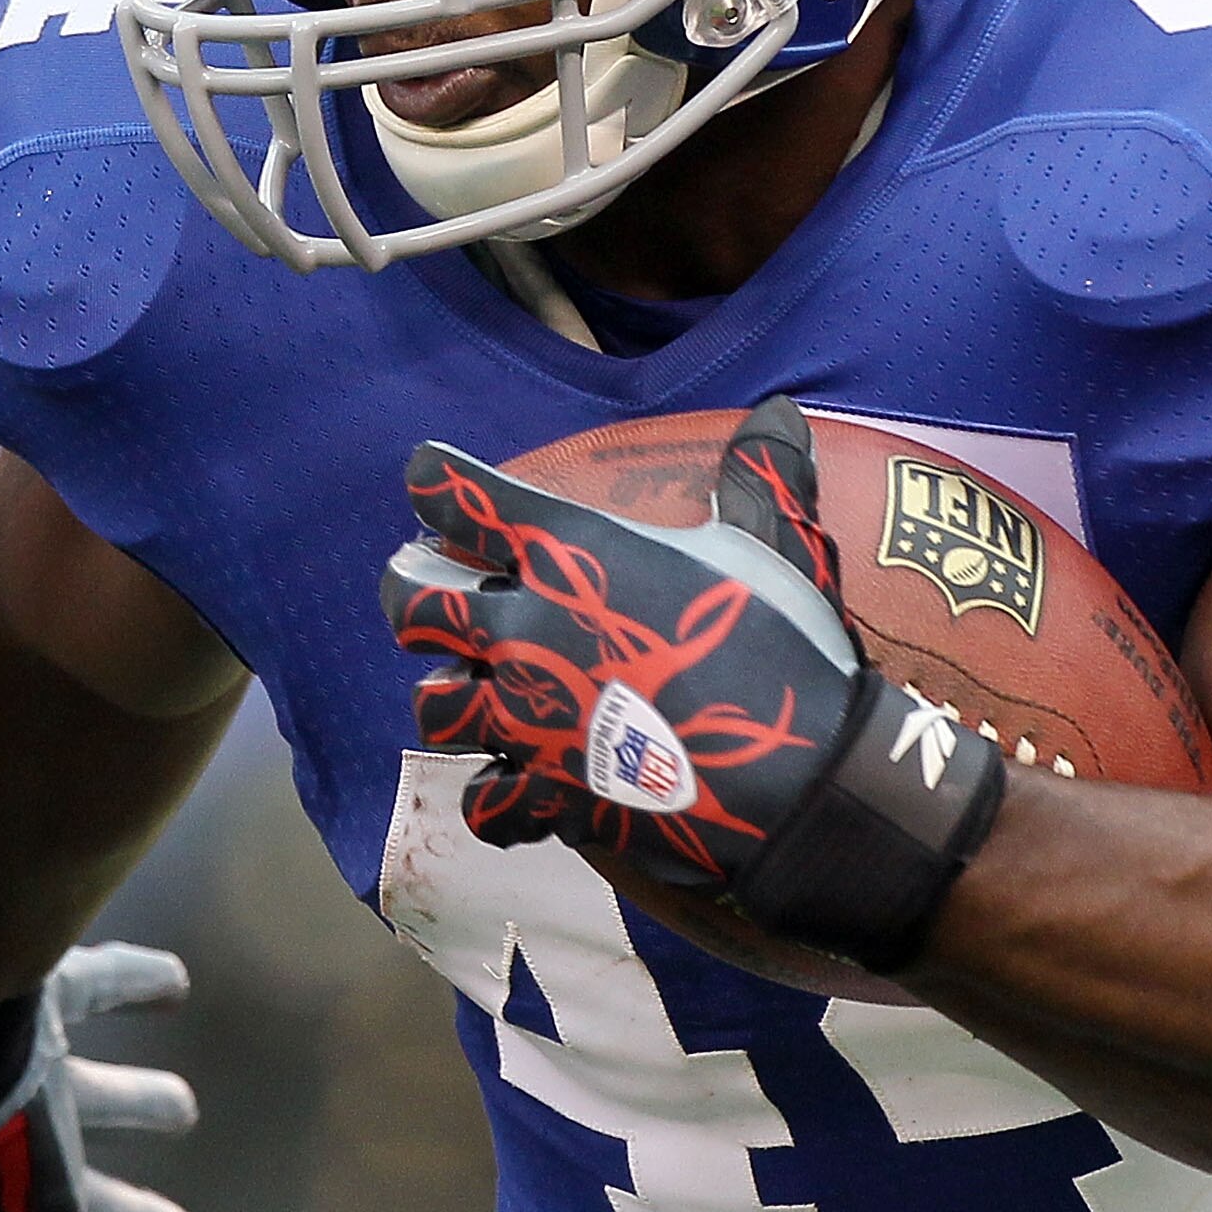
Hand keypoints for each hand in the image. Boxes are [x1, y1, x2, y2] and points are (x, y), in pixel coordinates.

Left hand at [381, 397, 1005, 972]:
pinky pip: (486, 801)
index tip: (431, 480)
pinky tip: (516, 788)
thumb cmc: (783, 645)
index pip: (457, 496)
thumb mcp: (775, 544)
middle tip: (432, 598)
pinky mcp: (545, 795)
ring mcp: (526, 719)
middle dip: (411, 596)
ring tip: (476, 696)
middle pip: (410, 604)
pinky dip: (497, 797)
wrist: (800, 774)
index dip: (435, 482)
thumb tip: (781, 409)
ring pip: (435, 707)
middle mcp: (524, 630)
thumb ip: (760, 476)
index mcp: (568, 553)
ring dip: (451, 698)